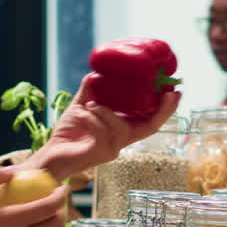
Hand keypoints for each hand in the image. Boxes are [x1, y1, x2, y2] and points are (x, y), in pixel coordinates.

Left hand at [33, 73, 181, 179]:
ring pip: (124, 128)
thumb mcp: (82, 106)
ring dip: (108, 112)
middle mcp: (123, 140)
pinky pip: (104, 133)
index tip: (174, 92)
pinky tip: (84, 113)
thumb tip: (98, 72)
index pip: (150, 119)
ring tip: (92, 104)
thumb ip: (91, 90)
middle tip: (168, 94)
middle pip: (151, 127)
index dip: (164, 108)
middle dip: (163, 110)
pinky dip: (94, 119)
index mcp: (122, 128)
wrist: (51, 155)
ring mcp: (114, 148)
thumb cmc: (68, 134)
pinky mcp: (102, 154)